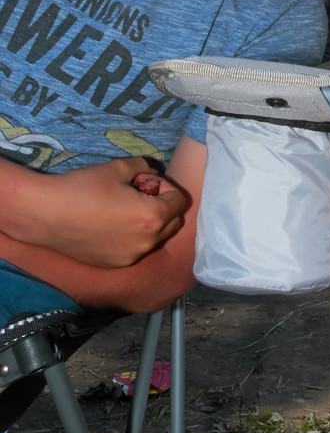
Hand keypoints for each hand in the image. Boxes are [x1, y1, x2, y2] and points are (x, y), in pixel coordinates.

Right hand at [11, 158, 186, 266]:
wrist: (46, 214)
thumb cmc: (84, 187)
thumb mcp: (118, 167)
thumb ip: (143, 167)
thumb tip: (151, 173)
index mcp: (153, 216)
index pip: (179, 200)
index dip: (166, 186)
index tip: (145, 181)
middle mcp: (147, 242)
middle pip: (173, 223)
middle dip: (163, 206)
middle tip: (140, 194)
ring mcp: (131, 257)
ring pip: (156, 238)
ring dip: (150, 223)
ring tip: (125, 209)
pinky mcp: (115, 265)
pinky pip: (136, 250)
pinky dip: (134, 237)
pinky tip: (112, 225)